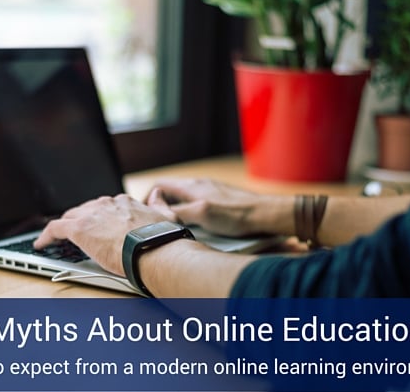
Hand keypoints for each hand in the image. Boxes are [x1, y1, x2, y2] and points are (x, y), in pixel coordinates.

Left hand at [33, 195, 171, 276]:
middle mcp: (106, 204)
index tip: (96, 225)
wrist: (153, 249)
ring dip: (63, 227)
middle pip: (85, 210)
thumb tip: (157, 194)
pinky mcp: (78, 229)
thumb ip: (159, 204)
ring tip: (56, 238)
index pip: (105, 207)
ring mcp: (91, 215)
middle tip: (75, 233)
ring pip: (69, 217)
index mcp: (124, 202)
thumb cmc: (161, 239)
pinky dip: (46, 236)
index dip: (98, 217)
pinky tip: (41, 244)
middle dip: (79, 220)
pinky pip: (55, 229)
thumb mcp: (166, 216)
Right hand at [146, 178, 278, 236]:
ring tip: (173, 224)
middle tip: (156, 221)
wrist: (265, 215)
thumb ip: (178, 213)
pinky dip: (189, 212)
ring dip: (175, 209)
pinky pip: (197, 202)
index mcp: (192, 186)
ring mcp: (211, 191)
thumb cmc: (237, 214)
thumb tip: (159, 214)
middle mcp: (200, 185)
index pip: (160, 186)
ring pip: (184, 197)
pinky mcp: (220, 199)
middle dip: (160, 205)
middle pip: (171, 191)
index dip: (148, 198)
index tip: (145, 213)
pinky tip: (196, 224)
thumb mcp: (202, 214)